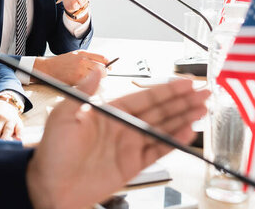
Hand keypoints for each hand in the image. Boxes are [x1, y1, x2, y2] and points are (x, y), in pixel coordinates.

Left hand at [26, 68, 209, 208]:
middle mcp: (121, 126)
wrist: (50, 185)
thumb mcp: (63, 115)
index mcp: (107, 112)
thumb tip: (98, 69)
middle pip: (158, 110)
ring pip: (162, 128)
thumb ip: (84, 91)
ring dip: (183, 118)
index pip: (143, 97)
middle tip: (204, 92)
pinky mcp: (131, 165)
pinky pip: (157, 151)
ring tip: (203, 109)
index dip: (165, 89)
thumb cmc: (52, 151)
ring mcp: (128, 146)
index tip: (185, 82)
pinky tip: (188, 132)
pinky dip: (173, 142)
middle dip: (182, 101)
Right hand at [34, 50, 107, 85]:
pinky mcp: (76, 79)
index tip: (109, 67)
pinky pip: (88, 83)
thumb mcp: (74, 55)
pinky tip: (82, 83)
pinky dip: (88, 84)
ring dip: (96, 80)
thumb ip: (86, 58)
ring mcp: (79, 70)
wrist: (47, 68)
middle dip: (104, 74)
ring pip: (96, 77)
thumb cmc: (60, 63)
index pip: (102, 58)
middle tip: (101, 77)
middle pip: (102, 69)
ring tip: (89, 80)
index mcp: (83, 53)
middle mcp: (82, 60)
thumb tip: (101, 65)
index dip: (108, 64)